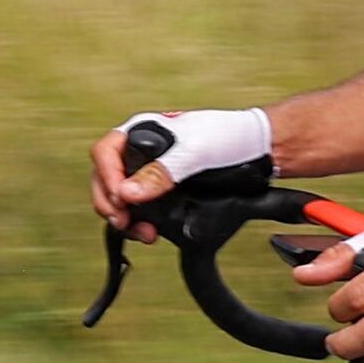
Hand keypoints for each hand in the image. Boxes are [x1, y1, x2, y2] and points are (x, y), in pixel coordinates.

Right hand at [91, 108, 272, 230]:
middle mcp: (142, 152)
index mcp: (142, 131)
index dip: (107, 177)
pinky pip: (139, 208)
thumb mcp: (194, 152)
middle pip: (106, 177)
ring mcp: (151, 173)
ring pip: (119, 196)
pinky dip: (138, 222)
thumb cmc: (228, 137)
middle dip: (109, 202)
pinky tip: (150, 231)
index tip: (121, 198)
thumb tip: (127, 192)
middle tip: (122, 220)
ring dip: (122, 216)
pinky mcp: (163, 192)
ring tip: (140, 231)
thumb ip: (161, 172)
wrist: (258, 150)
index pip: (106, 153)